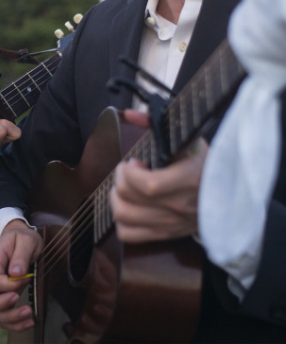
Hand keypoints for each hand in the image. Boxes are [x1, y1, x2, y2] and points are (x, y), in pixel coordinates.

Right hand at [0, 220, 41, 331]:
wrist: (20, 239)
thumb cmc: (23, 239)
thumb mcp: (27, 240)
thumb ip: (21, 255)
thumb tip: (16, 273)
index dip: (9, 286)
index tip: (25, 279)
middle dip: (0, 306)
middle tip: (18, 301)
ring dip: (8, 318)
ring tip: (28, 314)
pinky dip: (13, 324)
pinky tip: (28, 321)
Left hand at [110, 109, 207, 242]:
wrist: (232, 196)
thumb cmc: (206, 164)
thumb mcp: (188, 139)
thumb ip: (156, 123)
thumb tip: (129, 114)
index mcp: (188, 181)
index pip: (148, 185)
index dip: (130, 171)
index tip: (134, 162)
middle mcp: (179, 207)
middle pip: (128, 199)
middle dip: (120, 179)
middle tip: (129, 171)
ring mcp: (171, 224)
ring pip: (123, 217)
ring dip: (117, 198)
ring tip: (127, 187)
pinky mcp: (165, 234)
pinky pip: (128, 234)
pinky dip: (121, 219)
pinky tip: (131, 204)